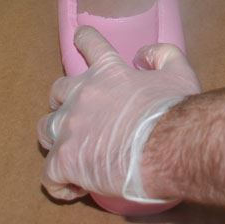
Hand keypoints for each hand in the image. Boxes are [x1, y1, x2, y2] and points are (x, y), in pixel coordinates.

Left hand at [37, 26, 200, 201]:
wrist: (167, 146)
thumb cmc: (175, 110)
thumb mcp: (179, 71)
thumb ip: (162, 54)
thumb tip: (142, 54)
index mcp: (109, 72)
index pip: (90, 44)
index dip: (84, 39)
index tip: (80, 38)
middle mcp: (83, 94)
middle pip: (57, 90)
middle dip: (62, 98)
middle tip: (76, 110)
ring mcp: (70, 127)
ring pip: (44, 129)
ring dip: (56, 138)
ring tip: (69, 150)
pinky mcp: (65, 160)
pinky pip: (49, 173)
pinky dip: (59, 180)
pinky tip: (72, 186)